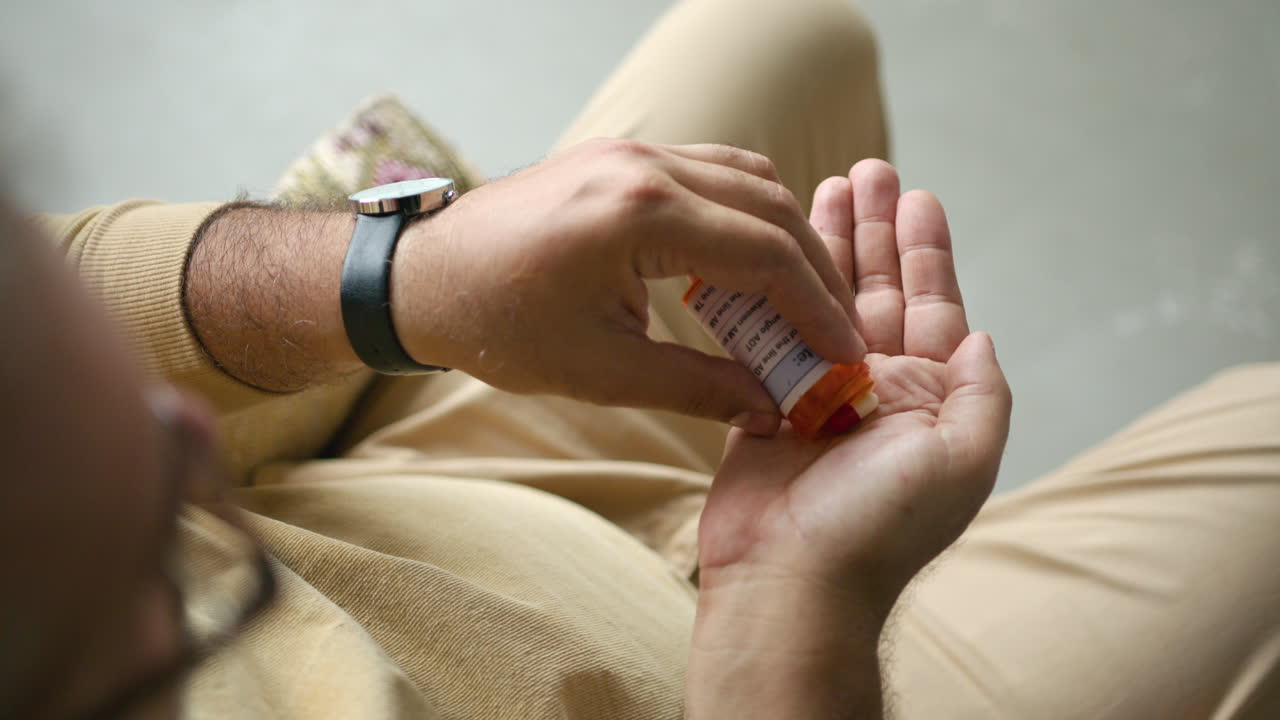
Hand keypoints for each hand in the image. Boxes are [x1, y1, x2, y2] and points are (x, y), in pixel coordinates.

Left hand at [389, 139, 864, 430]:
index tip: (845, 355)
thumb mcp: (601, 371)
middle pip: (771, 208)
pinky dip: (748, 215)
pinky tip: (754, 263)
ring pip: (749, 180)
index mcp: (640, 213)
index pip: (766, 254)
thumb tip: (771, 409)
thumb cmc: (498, 326)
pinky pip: (713, 172)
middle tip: (836, 334)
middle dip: (815, 275)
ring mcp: (633, 151)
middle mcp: (645, 165)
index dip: (817, 310)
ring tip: (804, 303)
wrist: (424, 278)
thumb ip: (697, 387)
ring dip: (787, 239)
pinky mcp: (622, 157)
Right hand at [698, 158, 1012, 609]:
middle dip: (873, 230)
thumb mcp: (961, 460)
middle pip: (877, 289)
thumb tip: (982, 336)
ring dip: (823, 247)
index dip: (926, 248)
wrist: (793, 581)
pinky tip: (767, 252)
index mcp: (926, 398)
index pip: (932, 305)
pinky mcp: (766, 402)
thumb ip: (980, 394)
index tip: (917, 195)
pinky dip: (771, 291)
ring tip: (820, 188)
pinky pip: (771, 333)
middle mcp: (876, 388)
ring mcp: (819, 393)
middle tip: (867, 170)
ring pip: (822, 301)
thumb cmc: (878, 527)